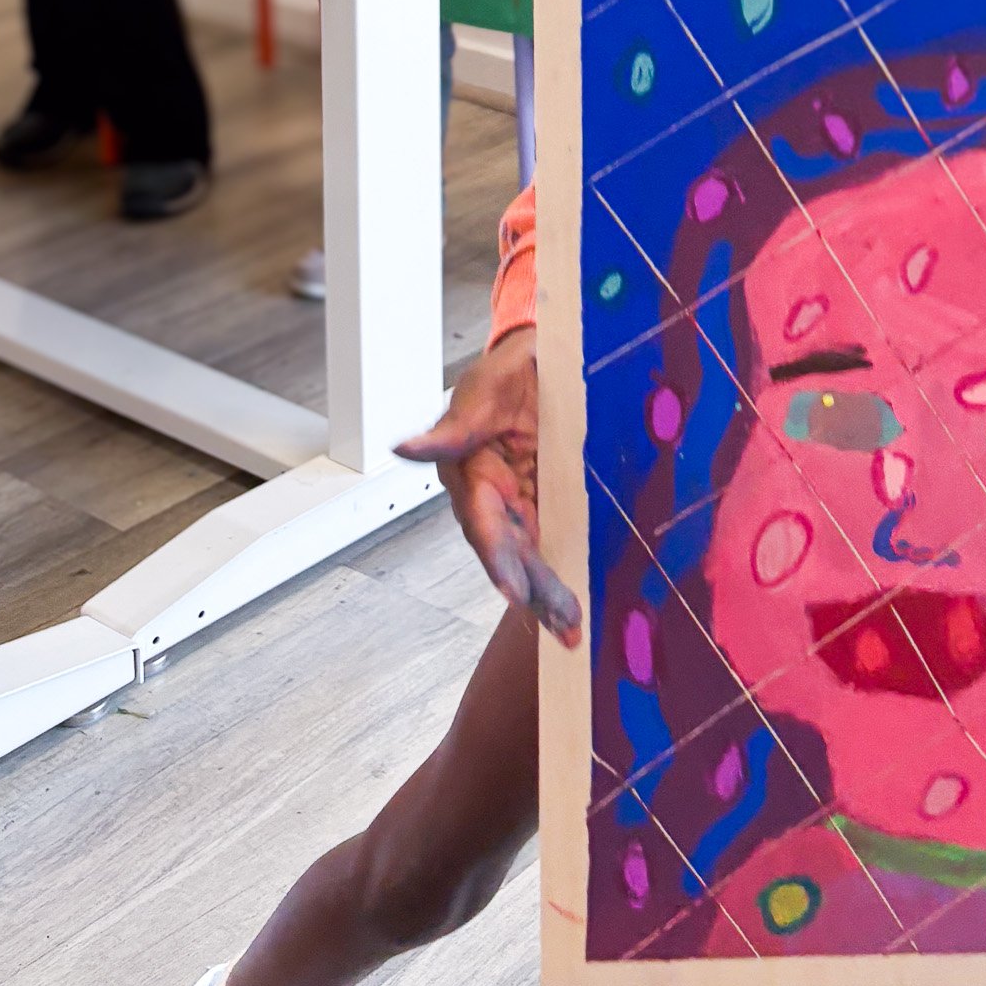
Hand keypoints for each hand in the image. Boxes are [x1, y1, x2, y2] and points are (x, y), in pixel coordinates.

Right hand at [394, 325, 582, 645]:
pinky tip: (582, 602)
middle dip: (535, 594)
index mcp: (471, 472)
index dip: (499, 560)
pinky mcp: (545, 500)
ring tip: (572, 631)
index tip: (515, 592)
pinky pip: (553, 541)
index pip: (483, 524)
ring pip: (532, 557)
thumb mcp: (486, 386)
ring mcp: (520, 501)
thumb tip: (403, 449)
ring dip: (550, 595)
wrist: (544, 354)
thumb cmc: (511, 365)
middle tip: (564, 627)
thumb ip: (452, 426)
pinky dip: (565, 571)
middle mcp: (492, 496)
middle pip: (511, 553)